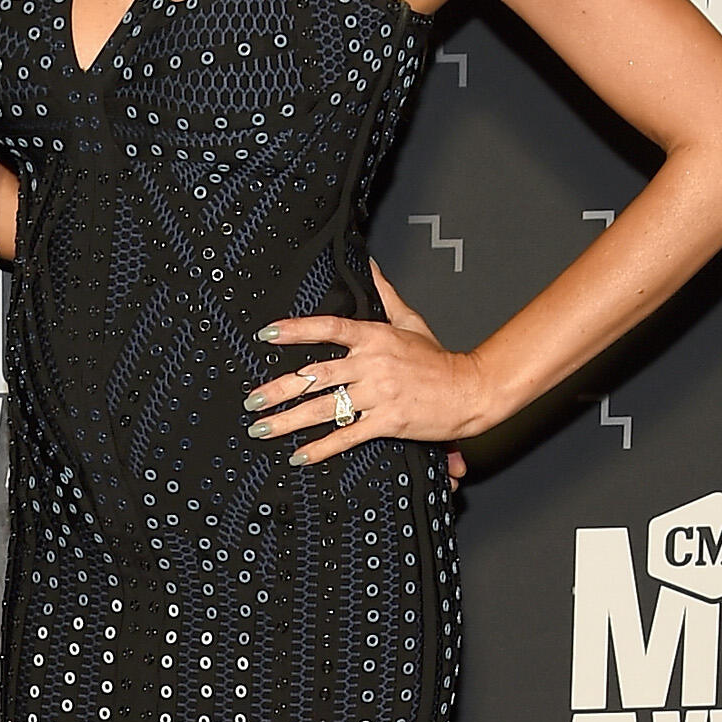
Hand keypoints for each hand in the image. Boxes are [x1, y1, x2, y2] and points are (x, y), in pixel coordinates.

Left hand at [243, 261, 480, 477]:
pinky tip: (299, 455)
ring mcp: (379, 393)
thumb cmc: (440, 360)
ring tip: (262, 428)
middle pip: (315, 375)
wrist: (469, 390)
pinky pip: (347, 436)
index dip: (295, 330)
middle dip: (278, 390)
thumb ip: (386, 295)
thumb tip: (370, 266)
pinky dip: (321, 448)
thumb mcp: (411, 322)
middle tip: (251, 401)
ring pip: (324, 408)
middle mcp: (372, 364)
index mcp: (375, 337)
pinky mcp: (387, 421)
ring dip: (289, 421)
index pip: (328, 328)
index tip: (266, 334)